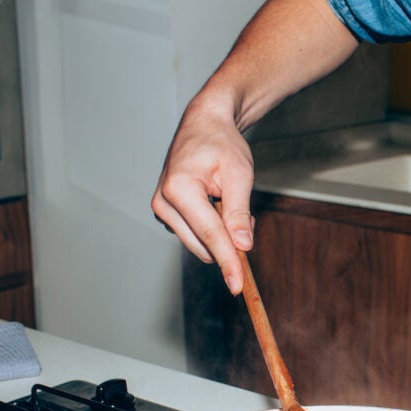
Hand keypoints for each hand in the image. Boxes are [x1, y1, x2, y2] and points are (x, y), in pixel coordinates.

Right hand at [151, 88, 255, 294]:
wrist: (204, 125)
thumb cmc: (222, 144)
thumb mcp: (239, 174)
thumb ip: (239, 212)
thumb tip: (243, 246)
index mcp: (179, 189)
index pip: (209, 234)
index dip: (227, 261)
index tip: (237, 285)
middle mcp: (163, 202)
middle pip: (203, 244)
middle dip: (230, 241)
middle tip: (249, 217)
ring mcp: (162, 209)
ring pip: (199, 243)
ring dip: (222, 235)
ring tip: (231, 204)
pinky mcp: (167, 214)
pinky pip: (195, 235)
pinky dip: (212, 230)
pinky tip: (218, 206)